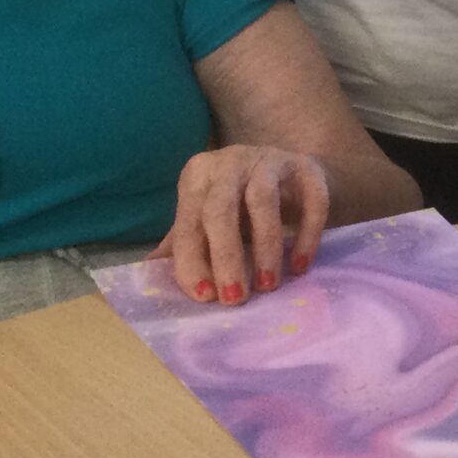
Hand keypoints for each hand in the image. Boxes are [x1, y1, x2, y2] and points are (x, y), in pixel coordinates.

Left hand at [156, 145, 331, 302]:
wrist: (290, 175)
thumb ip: (183, 240)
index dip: (193, 259)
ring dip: (264, 247)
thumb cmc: (239, 204)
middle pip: (220, 208)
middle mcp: (230, 162)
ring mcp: (270, 160)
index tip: (204, 296)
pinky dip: (305, 235)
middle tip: (235, 297)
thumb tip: (147, 269)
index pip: (189, 220)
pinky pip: (310, 200)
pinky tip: (299, 266)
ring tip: (268, 285)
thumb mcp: (207, 218)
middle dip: (225, 256)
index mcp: (198, 175)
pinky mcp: (306, 167)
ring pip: (262, 200)